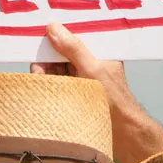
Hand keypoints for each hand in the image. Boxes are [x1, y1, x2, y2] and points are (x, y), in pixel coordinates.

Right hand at [31, 23, 162, 162]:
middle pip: (59, 53)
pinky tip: (43, 88)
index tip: (39, 39)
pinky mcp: (73, 94)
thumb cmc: (115, 100)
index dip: (55, 36)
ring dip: (45, 73)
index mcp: (98, 52)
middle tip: (39, 70)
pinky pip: (55, 84)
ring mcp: (80, 79)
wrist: (123, 134)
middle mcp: (88, 63)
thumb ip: (74, 49)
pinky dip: (48, 85)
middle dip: (47, 59)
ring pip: (54, 69)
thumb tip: (54, 28)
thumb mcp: (93, 69)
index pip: (72, 37)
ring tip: (41, 81)